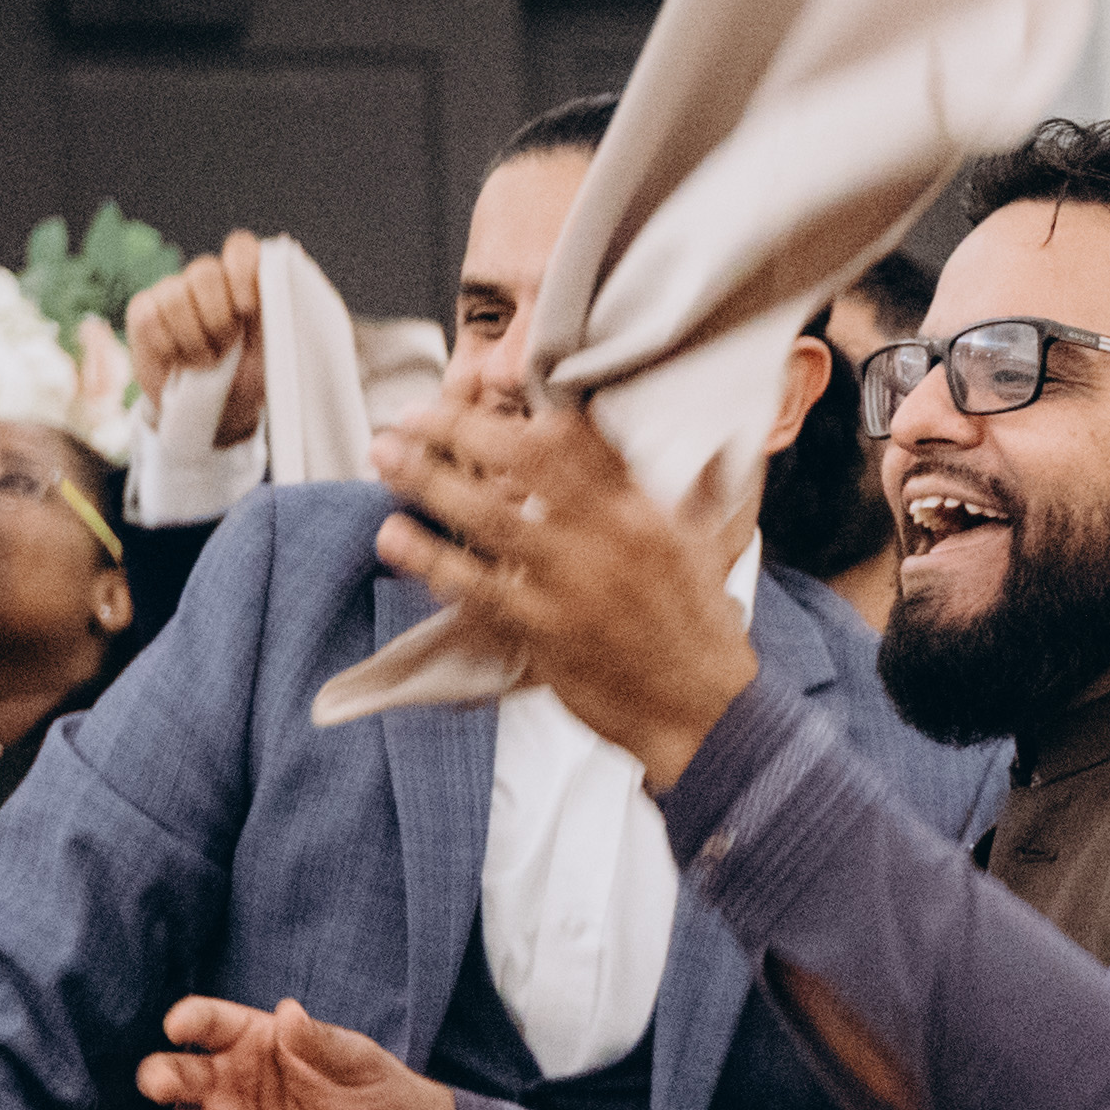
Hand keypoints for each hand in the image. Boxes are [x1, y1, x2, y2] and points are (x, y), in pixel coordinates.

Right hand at [127, 230, 273, 443]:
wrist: (216, 413)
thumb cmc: (251, 377)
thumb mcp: (278, 353)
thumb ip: (281, 320)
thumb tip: (286, 295)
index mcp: (245, 282)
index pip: (240, 248)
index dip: (241, 270)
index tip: (247, 307)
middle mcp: (208, 281)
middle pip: (205, 271)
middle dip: (218, 318)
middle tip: (228, 348)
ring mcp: (172, 292)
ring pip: (175, 297)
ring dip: (195, 339)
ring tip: (207, 361)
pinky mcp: (144, 311)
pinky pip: (150, 318)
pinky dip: (169, 347)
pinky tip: (180, 360)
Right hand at [139, 994, 454, 1109]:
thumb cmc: (381, 1095)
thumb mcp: (357, 1061)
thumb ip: (319, 1042)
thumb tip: (289, 1012)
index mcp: (255, 1045)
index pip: (208, 1024)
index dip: (189, 1019)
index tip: (180, 1025)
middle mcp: (230, 1088)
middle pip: (177, 1075)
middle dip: (160, 1076)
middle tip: (162, 1083)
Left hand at [369, 393, 759, 788]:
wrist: (702, 712)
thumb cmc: (703, 633)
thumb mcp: (709, 550)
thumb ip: (701, 495)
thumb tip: (723, 452)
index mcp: (644, 512)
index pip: (581, 443)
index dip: (526, 414)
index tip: (486, 396)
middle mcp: (605, 539)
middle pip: (523, 465)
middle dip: (461, 431)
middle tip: (414, 415)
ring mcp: (571, 585)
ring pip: (489, 518)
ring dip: (430, 481)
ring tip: (386, 455)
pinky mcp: (543, 630)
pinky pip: (476, 587)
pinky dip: (432, 560)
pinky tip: (395, 537)